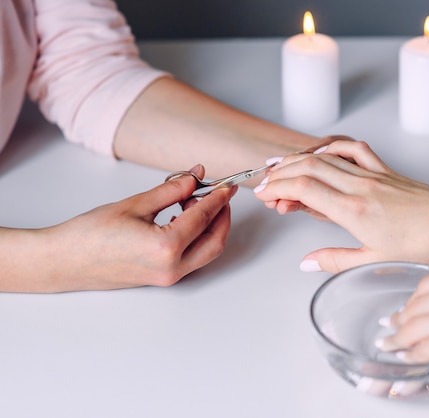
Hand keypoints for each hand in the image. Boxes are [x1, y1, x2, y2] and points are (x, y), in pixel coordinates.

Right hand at [36, 164, 233, 291]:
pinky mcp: (163, 279)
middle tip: (220, 194)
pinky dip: (197, 238)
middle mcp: (172, 267)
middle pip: (215, 240)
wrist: (64, 262)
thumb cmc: (90, 234)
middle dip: (222, 216)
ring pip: (206, 252)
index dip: (218, 198)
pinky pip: (191, 258)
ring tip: (195, 201)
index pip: (203, 217)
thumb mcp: (135, 204)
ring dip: (210, 227)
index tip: (227, 185)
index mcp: (165, 247)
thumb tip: (195, 177)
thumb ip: (171, 190)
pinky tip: (183, 218)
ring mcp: (168, 277)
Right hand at [254, 140, 428, 271]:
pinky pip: (353, 149)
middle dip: (280, 173)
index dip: (277, 188)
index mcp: (354, 211)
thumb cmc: (421, 244)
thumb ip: (335, 259)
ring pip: (326, 156)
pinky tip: (320, 152)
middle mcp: (360, 187)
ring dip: (299, 160)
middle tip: (266, 186)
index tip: (264, 196)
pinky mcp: (383, 169)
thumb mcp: (373, 259)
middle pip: (308, 167)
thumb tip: (307, 263)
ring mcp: (372, 174)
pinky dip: (331, 146)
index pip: (304, 188)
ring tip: (281, 169)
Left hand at [376, 258, 428, 388]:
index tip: (405, 309)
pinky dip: (412, 354)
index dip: (413, 301)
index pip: (426, 285)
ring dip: (399, 338)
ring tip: (391, 344)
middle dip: (401, 320)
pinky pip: (423, 348)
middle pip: (417, 305)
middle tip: (391, 328)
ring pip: (415, 327)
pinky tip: (407, 356)